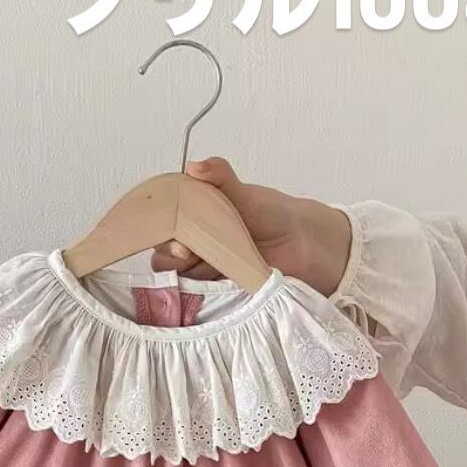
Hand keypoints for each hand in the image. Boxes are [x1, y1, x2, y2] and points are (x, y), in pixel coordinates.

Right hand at [151, 157, 351, 294]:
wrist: (305, 244)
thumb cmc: (272, 214)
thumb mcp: (243, 192)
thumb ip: (219, 177)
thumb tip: (195, 166)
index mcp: (191, 219)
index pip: (160, 226)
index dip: (160, 231)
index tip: (176, 236)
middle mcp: (192, 246)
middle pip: (164, 257)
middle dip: (169, 257)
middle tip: (188, 254)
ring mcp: (204, 272)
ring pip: (179, 281)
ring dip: (184, 279)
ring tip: (204, 272)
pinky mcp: (217, 294)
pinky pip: (198, 301)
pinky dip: (199, 299)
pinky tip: (210, 291)